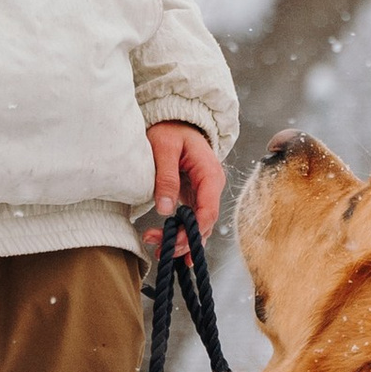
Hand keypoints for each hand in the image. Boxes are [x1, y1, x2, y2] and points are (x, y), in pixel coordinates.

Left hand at [145, 120, 224, 248]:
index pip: (208, 209)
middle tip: (160, 249)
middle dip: (183, 240)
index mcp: (210, 174)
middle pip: (204, 222)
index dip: (194, 229)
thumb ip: (166, 177)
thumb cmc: (170, 130)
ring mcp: (204, 193)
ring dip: (181, 240)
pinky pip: (192, 219)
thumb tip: (166, 209)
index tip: (175, 241)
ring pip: (198, 225)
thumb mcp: (164, 148)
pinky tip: (174, 250)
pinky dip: (183, 234)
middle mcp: (211, 186)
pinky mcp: (194, 196)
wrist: (175, 121)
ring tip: (158, 250)